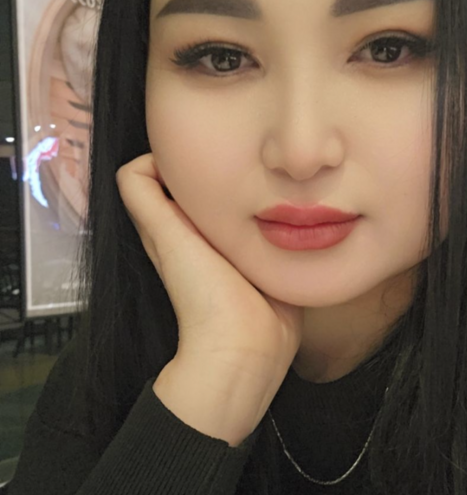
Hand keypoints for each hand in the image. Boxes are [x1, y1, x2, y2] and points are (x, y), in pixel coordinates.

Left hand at [116, 153, 303, 440]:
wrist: (250, 347)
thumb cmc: (205, 296)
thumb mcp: (166, 237)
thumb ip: (145, 198)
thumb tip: (145, 156)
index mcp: (178, 226)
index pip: (175, 175)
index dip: (184, 158)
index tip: (205, 146)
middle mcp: (208, 233)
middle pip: (215, 184)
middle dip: (229, 166)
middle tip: (248, 155)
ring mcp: (243, 245)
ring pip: (249, 199)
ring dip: (260, 188)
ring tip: (274, 176)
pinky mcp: (271, 257)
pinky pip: (278, 222)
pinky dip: (283, 212)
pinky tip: (292, 205)